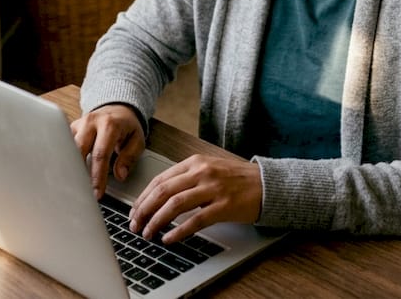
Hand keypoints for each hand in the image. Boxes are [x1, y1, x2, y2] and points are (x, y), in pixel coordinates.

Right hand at [71, 104, 145, 198]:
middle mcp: (91, 122)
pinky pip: (63, 145)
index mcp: (109, 124)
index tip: (97, 193)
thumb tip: (120, 175)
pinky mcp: (70, 129)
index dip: (97, 176)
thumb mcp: (137, 140)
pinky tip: (65, 175)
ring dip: (69, 168)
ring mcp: (78, 124)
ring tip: (71, 187)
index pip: (100, 154)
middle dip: (78, 174)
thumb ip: (129, 157)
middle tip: (81, 194)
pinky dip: (65, 160)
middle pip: (78, 150)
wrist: (118, 109)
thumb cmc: (127, 126)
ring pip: (67, 148)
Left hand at [129, 154, 261, 243]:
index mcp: (195, 162)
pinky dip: (179, 230)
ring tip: (148, 233)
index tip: (134, 210)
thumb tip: (158, 196)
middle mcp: (202, 173)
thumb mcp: (209, 169)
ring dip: (157, 221)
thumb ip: (186, 178)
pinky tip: (169, 238)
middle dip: (144, 210)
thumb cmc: (237, 179)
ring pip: (175, 205)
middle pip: (163, 191)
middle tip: (135, 224)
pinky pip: (195, 220)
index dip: (143, 197)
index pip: (160, 179)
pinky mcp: (224, 206)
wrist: (267, 183)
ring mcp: (213, 189)